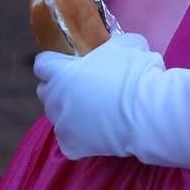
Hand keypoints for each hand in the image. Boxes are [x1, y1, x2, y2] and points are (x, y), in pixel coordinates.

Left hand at [34, 27, 160, 159]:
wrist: (147, 112)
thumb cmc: (136, 74)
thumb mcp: (126, 44)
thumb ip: (113, 43)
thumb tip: (118, 45)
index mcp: (61, 71)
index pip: (42, 64)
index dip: (55, 64)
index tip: (69, 66)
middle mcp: (54, 97)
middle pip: (45, 91)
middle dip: (58, 89)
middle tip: (81, 89)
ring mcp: (61, 123)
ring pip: (56, 116)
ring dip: (68, 113)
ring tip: (91, 113)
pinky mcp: (71, 145)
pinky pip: (68, 140)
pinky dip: (79, 138)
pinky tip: (95, 134)